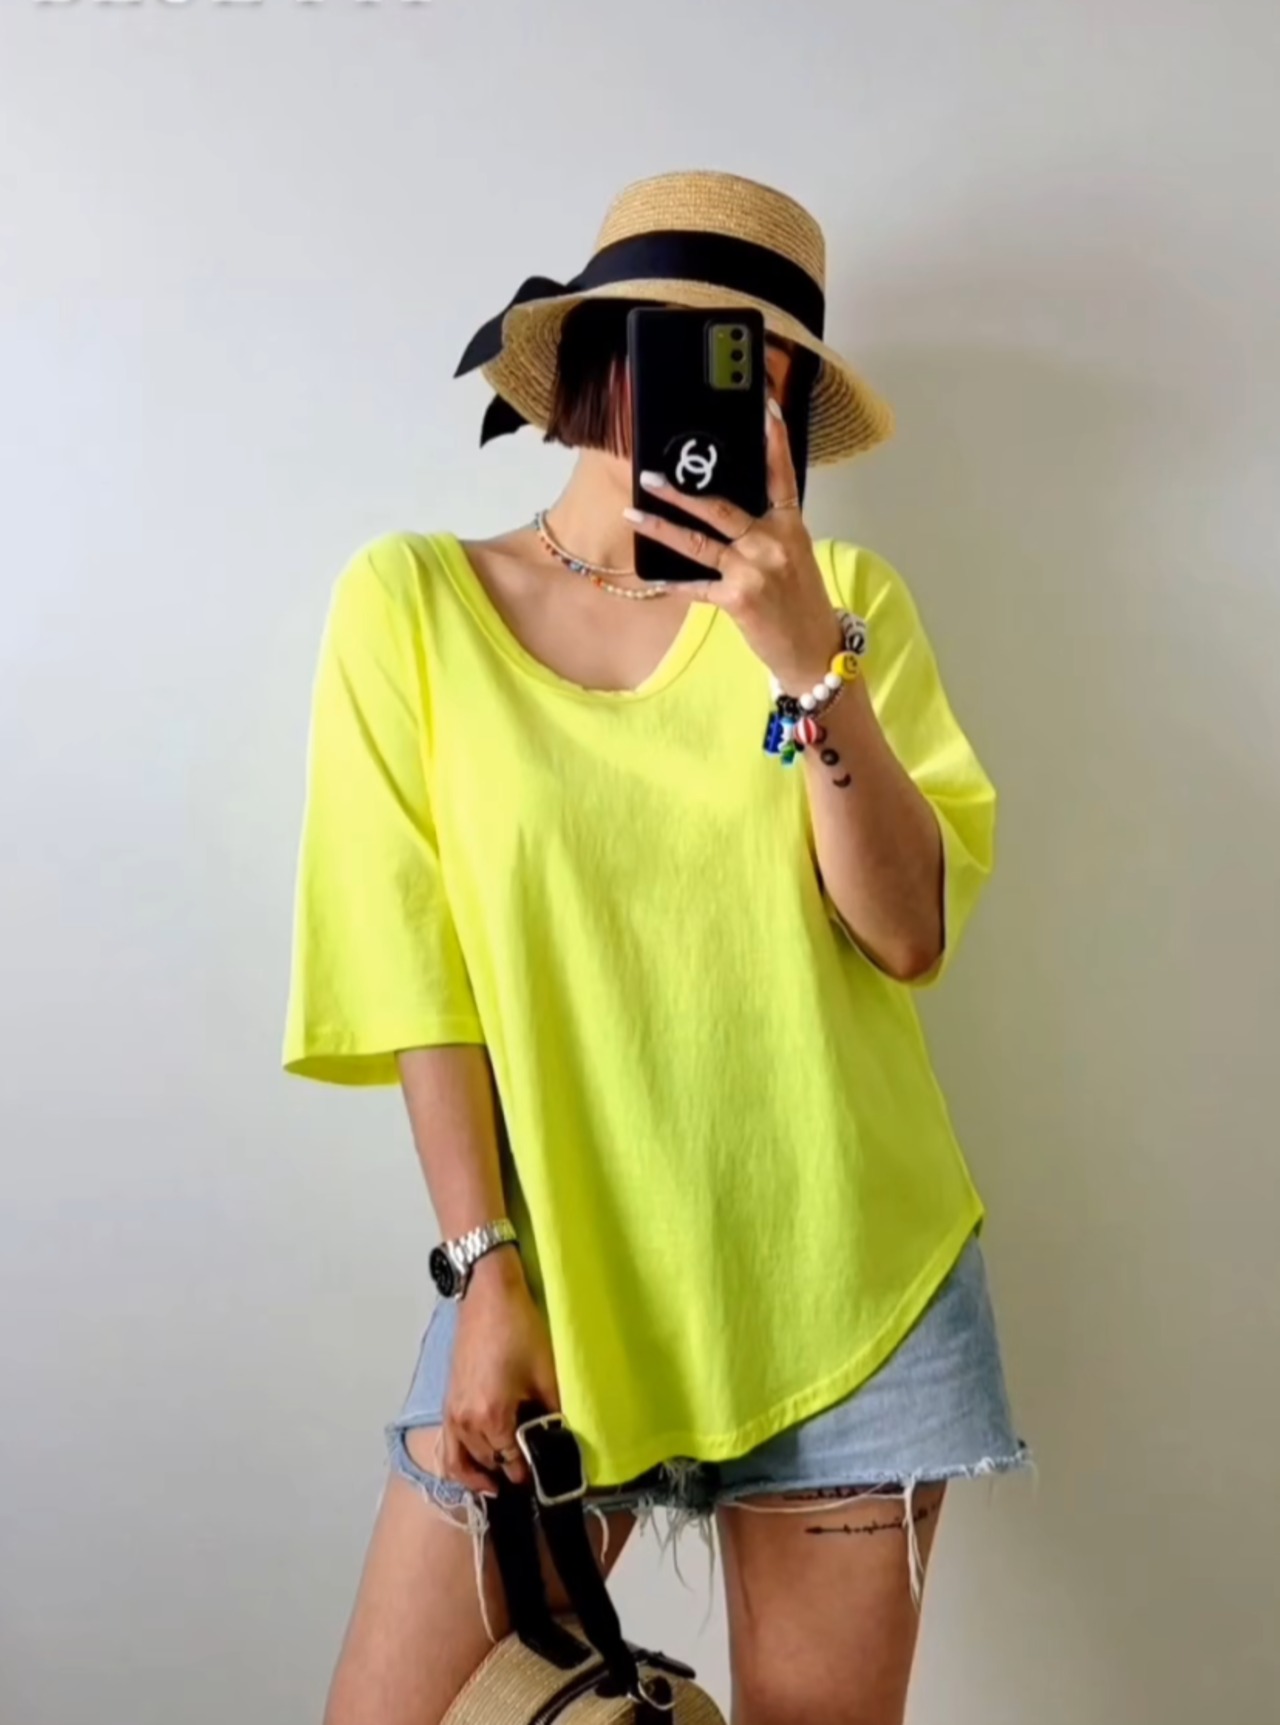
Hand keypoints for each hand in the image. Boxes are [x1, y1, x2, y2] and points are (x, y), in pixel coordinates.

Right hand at [441, 1250, 560, 1494]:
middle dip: (509, 1472)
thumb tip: (564, 1440)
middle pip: (489, 1462)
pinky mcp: (448, 1400)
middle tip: (532, 1476)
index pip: (512, 1462)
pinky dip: (460, 1462)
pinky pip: (448, 1446)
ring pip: (462, 1461)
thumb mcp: (546, 1372)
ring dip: (481, 1474)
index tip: (547, 1478)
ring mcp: (452, 1412)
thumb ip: (554, 1413)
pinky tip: (477, 1463)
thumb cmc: (519, 1329)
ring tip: (502, 1481)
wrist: (489, 1294)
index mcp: (491, 1417)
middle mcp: (465, 1422)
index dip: (531, 1472)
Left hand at [625, 397, 843, 692]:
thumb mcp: (794, 558)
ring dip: (662, 528)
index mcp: (790, 527)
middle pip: (721, 508)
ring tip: (634, 515)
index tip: (765, 409)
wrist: (814, 650)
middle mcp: (773, 543)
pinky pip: (696, 587)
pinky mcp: (738, 599)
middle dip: (681, 492)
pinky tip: (653, 577)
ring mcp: (755, 571)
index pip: (781, 476)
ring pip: (699, 543)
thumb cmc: (802, 604)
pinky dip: (674, 583)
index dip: (774, 441)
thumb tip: (723, 515)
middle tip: (651, 476)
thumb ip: (766, 533)